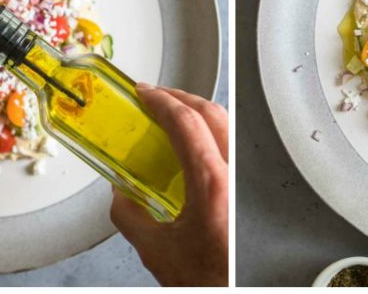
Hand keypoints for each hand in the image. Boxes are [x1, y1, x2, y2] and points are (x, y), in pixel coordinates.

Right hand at [110, 83, 228, 286]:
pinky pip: (232, 147)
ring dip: (199, 113)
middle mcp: (234, 176)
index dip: (161, 100)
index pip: (186, 122)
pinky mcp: (248, 193)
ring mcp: (245, 183)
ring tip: (172, 116)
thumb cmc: (207, 280)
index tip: (144, 93)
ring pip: (228, 127)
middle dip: (181, 97)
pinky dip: (212, 134)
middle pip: (212, 114)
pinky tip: (194, 146)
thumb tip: (119, 195)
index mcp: (211, 184)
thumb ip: (129, 215)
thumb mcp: (155, 249)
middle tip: (155, 97)